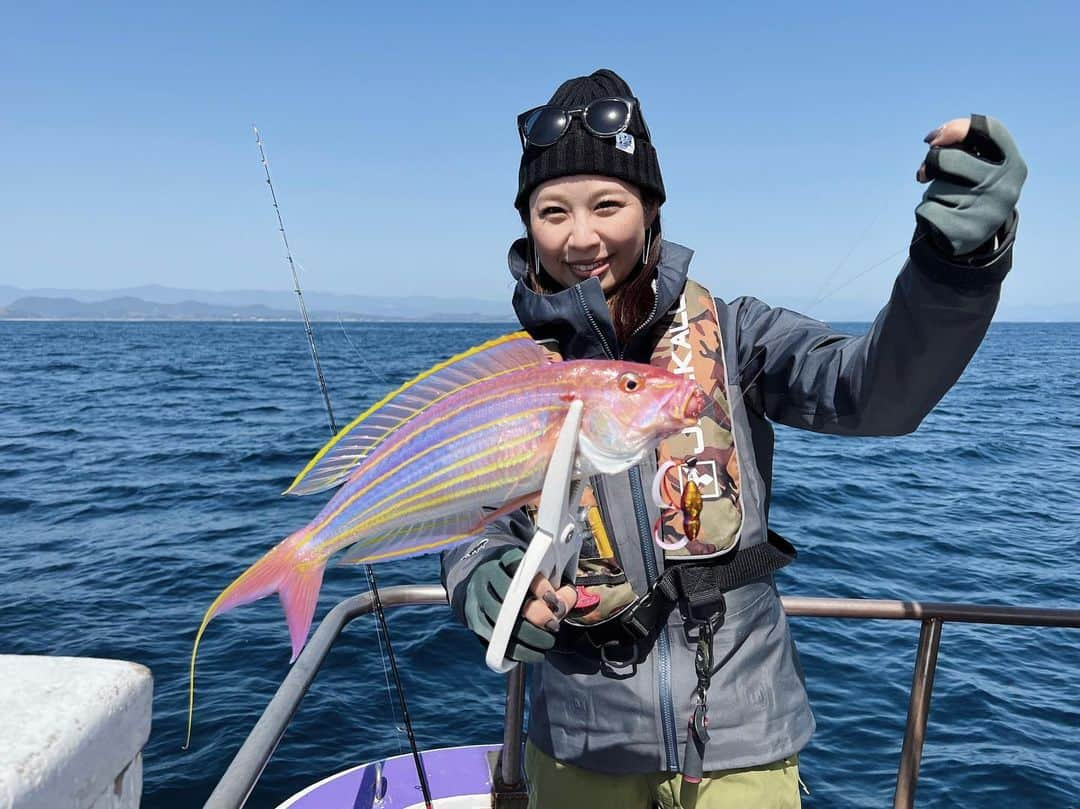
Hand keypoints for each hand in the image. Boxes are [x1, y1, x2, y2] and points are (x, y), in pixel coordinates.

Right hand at [463, 546, 577, 663]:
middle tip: (553, 625)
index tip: (553, 599)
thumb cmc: (525, 582)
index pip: (520, 568)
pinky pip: (494, 640)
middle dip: (535, 615)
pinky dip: (516, 650)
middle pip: (509, 597)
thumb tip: (561, 605)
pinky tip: (535, 652)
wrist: (489, 584)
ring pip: (500, 621)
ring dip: (527, 636)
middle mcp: (486, 576)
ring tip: (547, 641)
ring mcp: (477, 598)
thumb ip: (559, 588)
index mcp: (504, 558)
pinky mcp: (474, 620)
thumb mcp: (543, 576)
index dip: (538, 585)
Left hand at [915, 115, 1026, 256]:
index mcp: (1014, 165)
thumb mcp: (976, 165)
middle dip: (933, 164)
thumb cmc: (968, 190)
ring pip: (936, 188)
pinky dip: (925, 213)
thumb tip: (932, 141)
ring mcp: (987, 212)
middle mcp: (1006, 187)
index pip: (989, 129)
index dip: (956, 128)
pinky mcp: (965, 233)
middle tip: (931, 174)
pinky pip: (927, 210)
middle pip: (948, 158)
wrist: (970, 237)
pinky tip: (940, 220)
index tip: (934, 140)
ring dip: (931, 193)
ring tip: (948, 203)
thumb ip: (960, 145)